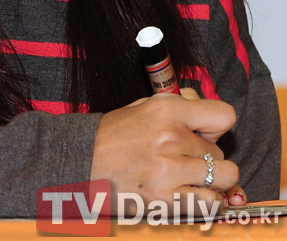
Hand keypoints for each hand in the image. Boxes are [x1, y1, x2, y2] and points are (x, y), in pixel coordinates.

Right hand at [90, 92, 238, 211]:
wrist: (83, 160)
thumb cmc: (114, 135)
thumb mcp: (145, 107)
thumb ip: (179, 106)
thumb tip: (207, 111)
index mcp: (167, 109)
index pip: (225, 116)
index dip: (218, 127)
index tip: (206, 134)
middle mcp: (171, 136)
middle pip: (220, 151)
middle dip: (207, 157)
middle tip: (185, 159)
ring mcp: (169, 169)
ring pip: (224, 176)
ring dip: (212, 180)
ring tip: (192, 178)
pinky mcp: (164, 199)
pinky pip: (211, 203)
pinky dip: (207, 202)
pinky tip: (190, 195)